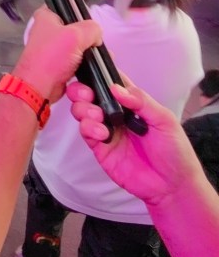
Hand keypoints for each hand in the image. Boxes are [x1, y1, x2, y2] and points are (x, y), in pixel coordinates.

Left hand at [16, 7, 101, 103]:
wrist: (39, 86)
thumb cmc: (52, 57)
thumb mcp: (76, 35)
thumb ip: (92, 29)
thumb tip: (97, 35)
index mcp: (47, 16)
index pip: (67, 6)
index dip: (81, 13)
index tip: (90, 24)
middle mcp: (48, 29)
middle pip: (77, 27)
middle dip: (90, 37)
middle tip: (97, 45)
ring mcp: (53, 47)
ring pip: (79, 44)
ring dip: (89, 52)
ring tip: (98, 57)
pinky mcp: (58, 62)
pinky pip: (77, 59)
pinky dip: (85, 63)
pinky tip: (92, 66)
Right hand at [66, 77, 203, 207]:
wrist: (172, 186)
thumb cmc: (175, 151)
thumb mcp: (164, 120)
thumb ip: (141, 101)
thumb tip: (117, 89)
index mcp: (131, 103)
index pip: (111, 81)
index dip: (99, 73)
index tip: (91, 70)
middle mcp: (115, 114)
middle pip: (88, 94)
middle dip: (81, 90)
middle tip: (87, 95)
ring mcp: (106, 130)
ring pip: (82, 111)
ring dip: (84, 109)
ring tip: (97, 116)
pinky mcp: (100, 148)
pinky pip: (86, 133)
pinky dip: (88, 128)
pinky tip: (102, 134)